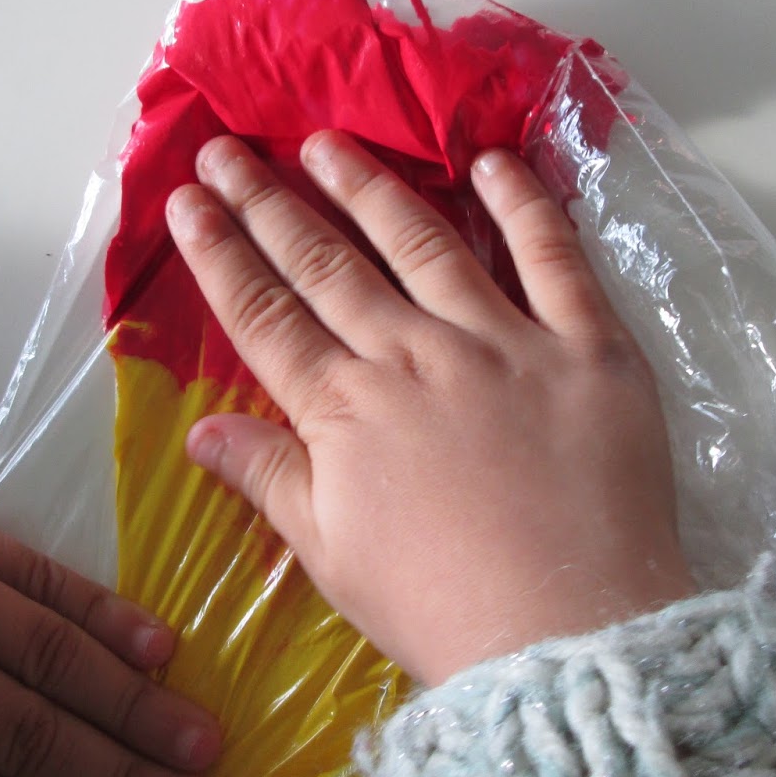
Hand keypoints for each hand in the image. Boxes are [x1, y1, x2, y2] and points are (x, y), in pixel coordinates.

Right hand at [166, 132, 695, 685]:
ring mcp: (503, 341)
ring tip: (325, 142)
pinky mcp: (587, 345)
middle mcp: (414, 356)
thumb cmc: (440, 608)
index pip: (266, 315)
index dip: (222, 254)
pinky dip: (520, 204)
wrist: (570, 634)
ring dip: (368, 187)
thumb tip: (197, 431)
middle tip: (230, 149)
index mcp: (346, 412)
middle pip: (328, 266)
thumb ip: (269, 480)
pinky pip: (551, 256)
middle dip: (270, 202)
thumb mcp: (333, 556)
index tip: (188, 201)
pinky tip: (489, 161)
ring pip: (423, 244)